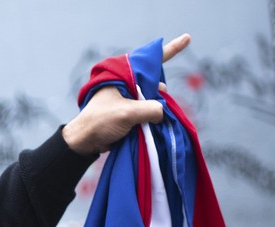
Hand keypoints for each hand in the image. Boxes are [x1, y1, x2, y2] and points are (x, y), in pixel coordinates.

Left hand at [63, 33, 190, 154]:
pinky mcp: (132, 111)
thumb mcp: (127, 113)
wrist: (86, 140)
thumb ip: (150, 109)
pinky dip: (155, 116)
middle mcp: (129, 83)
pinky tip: (152, 125)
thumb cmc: (100, 121)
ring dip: (157, 108)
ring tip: (146, 122)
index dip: (171, 49)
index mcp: (124, 75)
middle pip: (155, 82)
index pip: (149, 60)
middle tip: (148, 111)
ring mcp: (131, 97)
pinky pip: (151, 110)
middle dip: (160, 93)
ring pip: (155, 98)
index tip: (187, 38)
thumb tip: (163, 111)